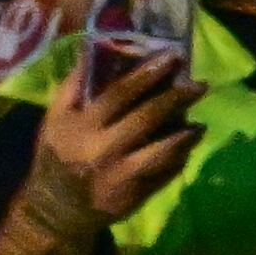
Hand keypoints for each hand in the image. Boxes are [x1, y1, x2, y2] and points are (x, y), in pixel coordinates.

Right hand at [23, 49, 201, 230]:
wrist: (56, 207)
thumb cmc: (57, 154)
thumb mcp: (56, 118)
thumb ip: (74, 85)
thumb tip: (94, 47)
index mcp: (83, 126)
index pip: (120, 93)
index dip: (148, 73)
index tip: (173, 57)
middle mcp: (103, 149)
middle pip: (148, 118)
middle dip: (177, 98)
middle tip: (200, 85)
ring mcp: (121, 175)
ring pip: (163, 151)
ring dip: (186, 135)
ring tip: (199, 124)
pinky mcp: (135, 195)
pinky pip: (165, 173)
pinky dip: (180, 158)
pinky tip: (187, 147)